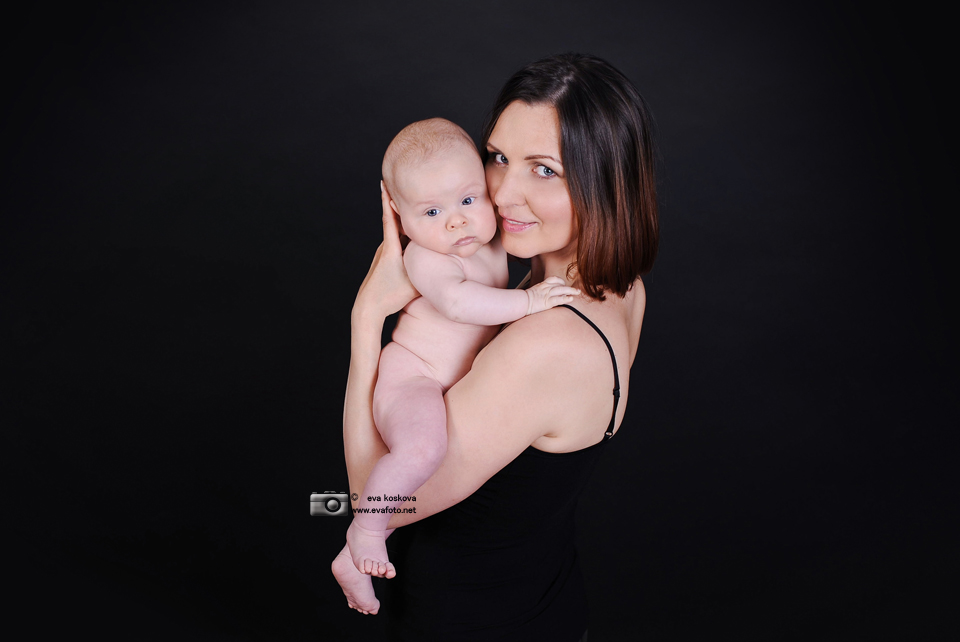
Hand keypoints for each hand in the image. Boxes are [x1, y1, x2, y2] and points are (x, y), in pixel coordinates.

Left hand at [353, 182, 419, 320]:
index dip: (387, 200)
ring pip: (398, 234)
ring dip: (406, 222)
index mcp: (391, 248)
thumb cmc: (391, 296)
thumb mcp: (415, 282)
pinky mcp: (385, 261)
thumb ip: (429, 269)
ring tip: (418, 208)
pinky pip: (398, 243)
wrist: (369, 307)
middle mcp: (386, 247)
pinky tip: (414, 236)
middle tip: (409, 188)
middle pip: (397, 223)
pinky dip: (405, 236)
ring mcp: (385, 254)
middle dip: (402, 206)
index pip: (390, 219)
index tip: (385, 183)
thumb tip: (449, 261)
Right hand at [525, 276, 579, 315]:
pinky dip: (566, 298)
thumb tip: (542, 296)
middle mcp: (545, 288)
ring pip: (561, 289)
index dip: (561, 281)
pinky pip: (558, 299)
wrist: (520, 303)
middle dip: (570, 287)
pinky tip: (571, 299)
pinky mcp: (547, 302)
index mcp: (541, 285)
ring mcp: (546, 294)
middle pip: (560, 284)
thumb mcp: (532, 293)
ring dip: (571, 291)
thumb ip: (539, 292)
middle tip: (578, 290)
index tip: (565, 285)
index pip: (554, 279)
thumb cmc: (524, 300)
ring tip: (578, 293)